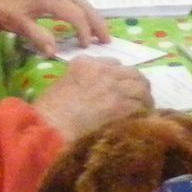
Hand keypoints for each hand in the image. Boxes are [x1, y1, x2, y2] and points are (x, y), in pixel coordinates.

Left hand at [0, 0, 108, 55]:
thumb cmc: (1, 9)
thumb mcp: (18, 25)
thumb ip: (38, 37)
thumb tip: (55, 52)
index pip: (76, 15)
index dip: (84, 32)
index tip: (87, 48)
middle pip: (84, 6)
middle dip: (97, 23)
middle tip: (107, 41)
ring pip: (80, 2)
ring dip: (92, 18)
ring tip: (100, 34)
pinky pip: (73, 1)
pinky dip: (82, 13)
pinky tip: (84, 24)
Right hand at [33, 57, 152, 141]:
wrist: (49, 128)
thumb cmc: (47, 113)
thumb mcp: (61, 86)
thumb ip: (80, 82)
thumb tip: (94, 93)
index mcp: (85, 64)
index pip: (113, 64)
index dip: (119, 77)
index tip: (120, 89)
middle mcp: (103, 71)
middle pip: (132, 73)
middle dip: (137, 85)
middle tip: (138, 99)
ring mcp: (114, 87)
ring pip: (141, 88)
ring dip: (144, 99)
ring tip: (143, 111)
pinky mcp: (122, 106)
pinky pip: (142, 106)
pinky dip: (144, 113)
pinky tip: (141, 121)